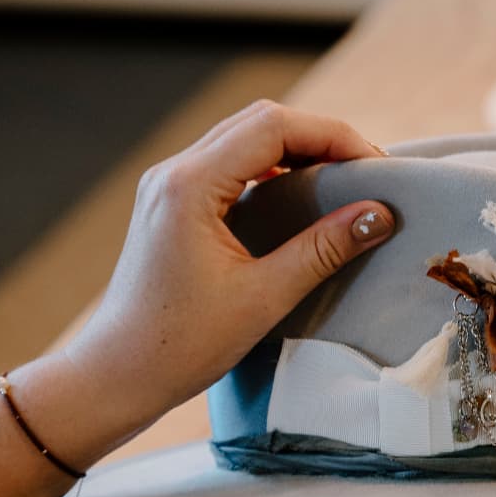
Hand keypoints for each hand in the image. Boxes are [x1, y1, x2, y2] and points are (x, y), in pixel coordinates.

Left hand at [56, 99, 392, 450]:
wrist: (117, 374)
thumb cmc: (180, 345)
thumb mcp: (263, 298)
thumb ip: (323, 249)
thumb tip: (379, 214)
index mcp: (190, 185)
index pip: (273, 127)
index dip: (332, 136)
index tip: (375, 166)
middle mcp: (173, 173)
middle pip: (259, 122)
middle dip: (319, 138)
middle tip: (366, 173)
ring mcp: (168, 186)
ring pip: (243, 139)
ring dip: (296, 151)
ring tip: (342, 182)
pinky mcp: (170, 204)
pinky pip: (228, 165)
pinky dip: (271, 170)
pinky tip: (299, 199)